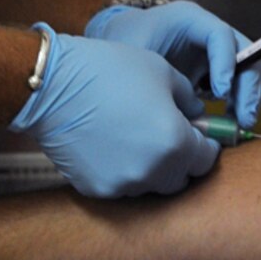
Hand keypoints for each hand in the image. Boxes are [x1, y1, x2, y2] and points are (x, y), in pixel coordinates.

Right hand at [12, 26, 220, 196]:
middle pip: (181, 178)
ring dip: (154, 168)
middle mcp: (152, 171)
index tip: (200, 135)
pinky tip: (114, 145)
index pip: (206, 159)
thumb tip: (198, 114)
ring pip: (152, 185)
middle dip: (182, 159)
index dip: (206, 145)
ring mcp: (123, 184)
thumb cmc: (110, 70)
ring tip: (139, 139)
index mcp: (175, 142)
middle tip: (171, 136)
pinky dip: (125, 171)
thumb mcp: (162, 72)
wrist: (54, 86)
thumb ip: (189, 99)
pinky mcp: (97, 189)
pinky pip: (123, 186)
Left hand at [86, 1, 260, 127]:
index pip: (219, 34)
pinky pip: (237, 84)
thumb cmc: (123, 45)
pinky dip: (237, 105)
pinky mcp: (214, 70)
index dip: (225, 63)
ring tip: (239, 125)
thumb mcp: (133, 56)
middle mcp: (207, 32)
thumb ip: (154, 78)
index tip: (220, 94)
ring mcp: (214, 51)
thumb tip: (180, 117)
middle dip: (248, 86)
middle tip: (244, 118)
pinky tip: (227, 125)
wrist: (116, 44)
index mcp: (188, 19)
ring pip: (247, 70)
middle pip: (244, 52)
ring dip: (248, 98)